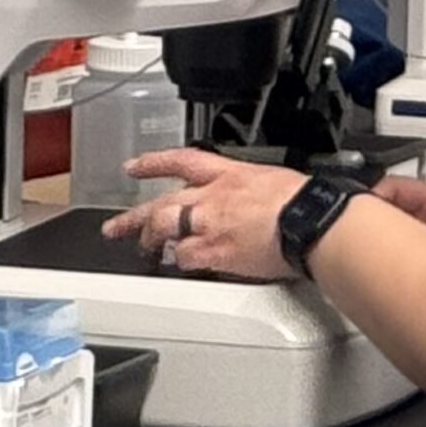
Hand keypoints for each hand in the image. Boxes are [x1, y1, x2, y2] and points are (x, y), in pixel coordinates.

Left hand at [99, 147, 308, 280]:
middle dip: (135, 217)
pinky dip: (181, 262)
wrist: (309, 220)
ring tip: (145, 250)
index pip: (181, 161)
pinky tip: (180, 264)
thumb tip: (247, 196)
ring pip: (164, 231)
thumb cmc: (300, 200)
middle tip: (116, 227)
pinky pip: (184, 259)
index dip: (154, 162)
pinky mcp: (214, 253)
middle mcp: (211, 198)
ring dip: (152, 242)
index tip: (135, 166)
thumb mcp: (269, 177)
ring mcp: (208, 226)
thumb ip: (246, 186)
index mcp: (228, 173)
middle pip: (161, 204)